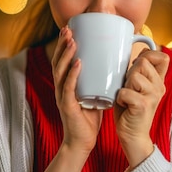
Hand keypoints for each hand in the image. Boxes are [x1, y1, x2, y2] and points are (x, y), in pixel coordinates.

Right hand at [51, 26, 102, 155]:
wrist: (82, 142)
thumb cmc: (89, 119)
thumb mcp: (93, 94)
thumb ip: (98, 81)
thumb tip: (114, 64)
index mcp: (65, 84)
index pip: (61, 60)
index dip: (63, 45)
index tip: (70, 29)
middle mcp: (60, 88)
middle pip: (57, 62)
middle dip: (62, 44)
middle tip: (68, 29)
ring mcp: (62, 97)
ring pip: (60, 72)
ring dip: (66, 55)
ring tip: (73, 41)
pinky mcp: (67, 106)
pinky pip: (68, 87)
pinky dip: (73, 74)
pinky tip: (78, 63)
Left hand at [114, 48, 169, 167]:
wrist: (132, 135)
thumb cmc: (130, 109)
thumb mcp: (137, 86)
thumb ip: (140, 71)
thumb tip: (142, 48)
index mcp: (158, 81)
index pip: (162, 57)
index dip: (147, 56)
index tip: (137, 67)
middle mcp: (159, 87)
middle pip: (142, 63)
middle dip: (129, 74)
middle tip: (129, 89)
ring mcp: (153, 96)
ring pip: (134, 76)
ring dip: (124, 86)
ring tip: (127, 98)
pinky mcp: (143, 105)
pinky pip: (125, 91)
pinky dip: (120, 97)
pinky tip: (124, 105)